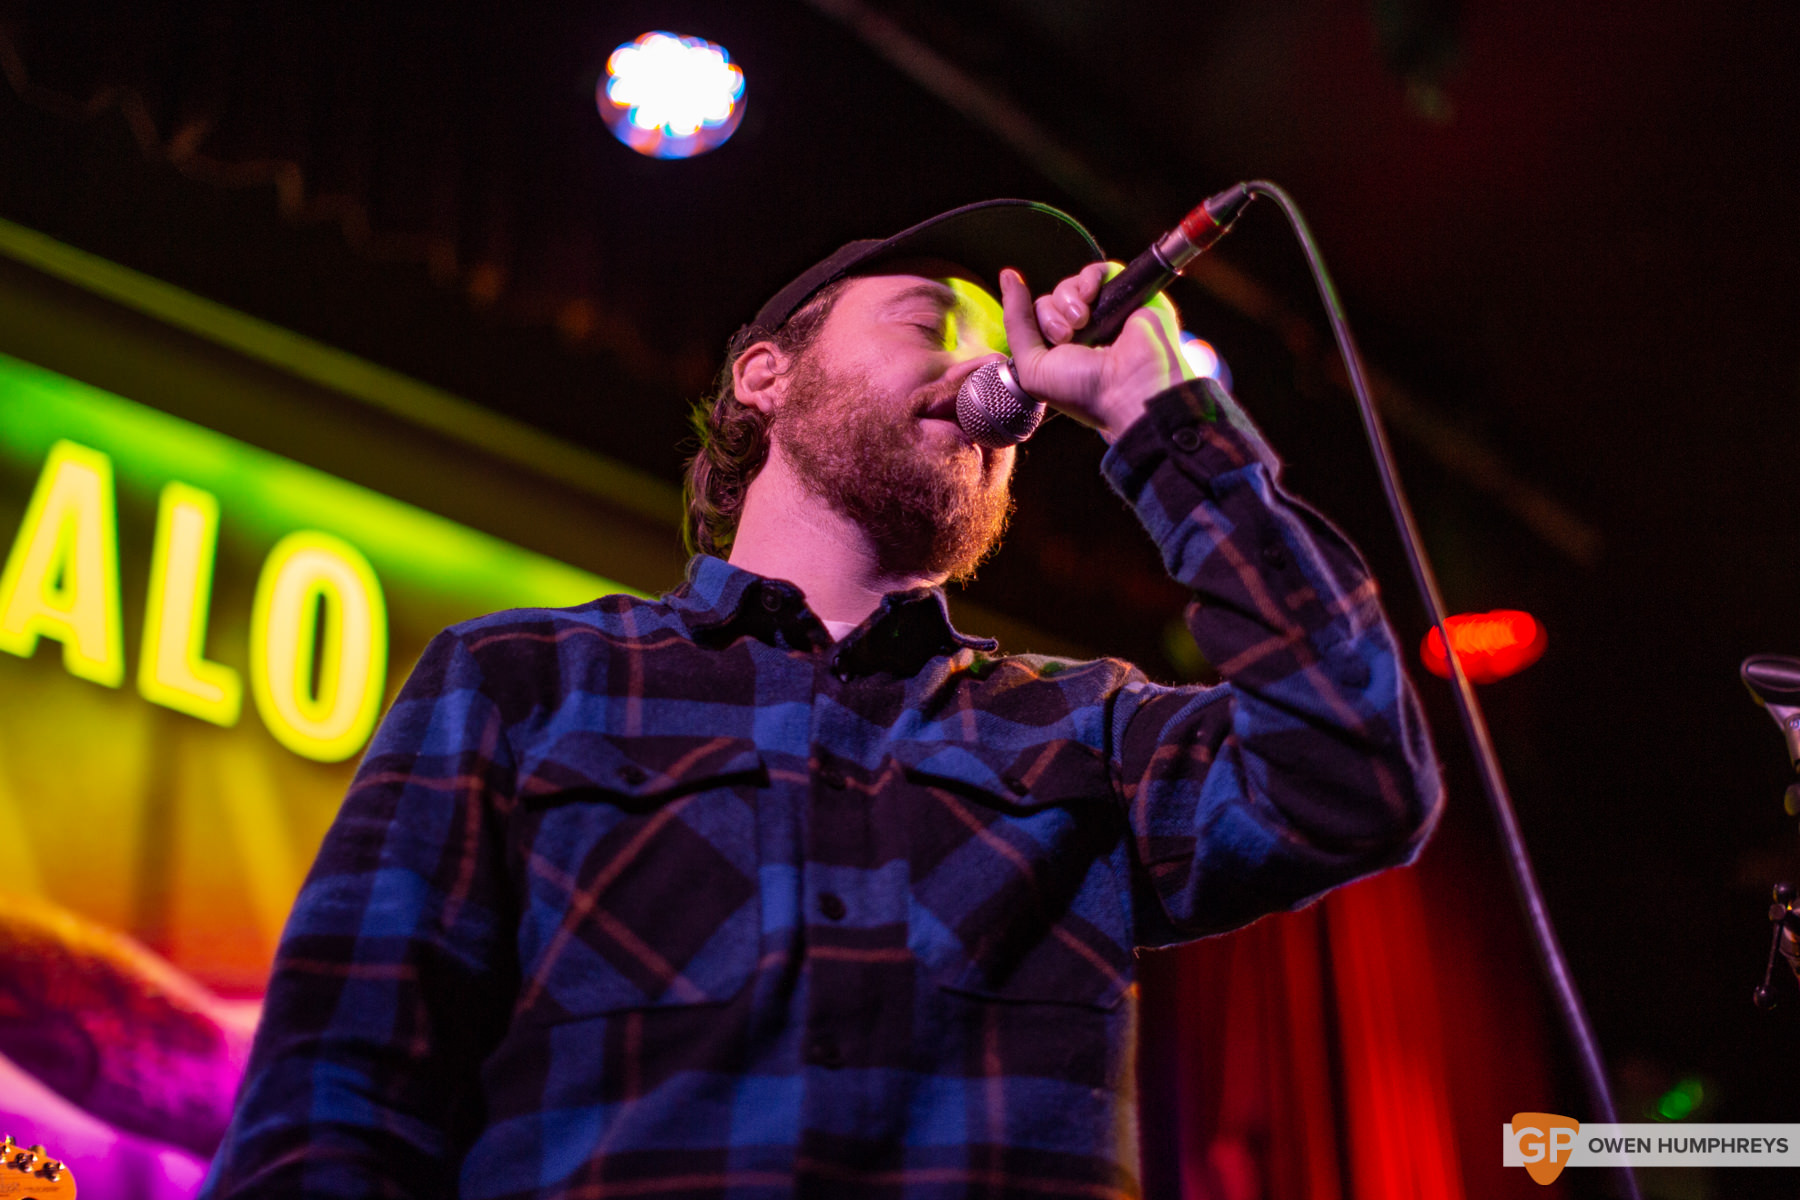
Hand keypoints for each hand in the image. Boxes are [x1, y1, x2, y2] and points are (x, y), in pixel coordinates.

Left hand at [998, 263, 1194, 441]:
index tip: (1056, 342)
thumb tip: (1007, 276)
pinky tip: (1091, 295)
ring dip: (1068, 298)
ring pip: (1072, 286)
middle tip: (1068, 336)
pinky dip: (1089, 278)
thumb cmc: (1082, 389)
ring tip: (1082, 320)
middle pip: (1052, 300)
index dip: (1039, 322)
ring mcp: (1107, 313)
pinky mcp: (1129, 296)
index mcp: (1064, 352)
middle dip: (1051, 314)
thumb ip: (1016, 323)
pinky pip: (1099, 271)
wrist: (1129, 388)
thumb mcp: (1033, 366)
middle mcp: (1085, 333)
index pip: (1038, 318)